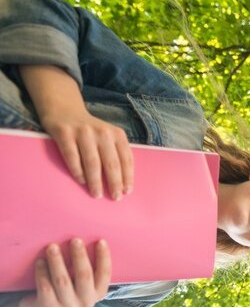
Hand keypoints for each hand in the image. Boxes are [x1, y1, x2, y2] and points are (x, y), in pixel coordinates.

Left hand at [12, 239, 111, 306]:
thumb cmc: (68, 286)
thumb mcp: (81, 281)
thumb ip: (86, 268)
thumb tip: (86, 241)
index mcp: (98, 293)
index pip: (104, 274)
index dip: (104, 257)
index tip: (101, 241)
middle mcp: (86, 301)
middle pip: (84, 276)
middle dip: (80, 256)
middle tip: (75, 240)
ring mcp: (67, 306)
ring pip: (62, 280)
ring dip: (57, 261)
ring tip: (52, 247)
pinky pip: (45, 287)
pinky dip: (42, 272)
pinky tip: (40, 261)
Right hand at [19, 65, 133, 199]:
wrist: (65, 109)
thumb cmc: (90, 130)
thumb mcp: (108, 136)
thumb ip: (115, 152)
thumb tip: (121, 182)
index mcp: (117, 134)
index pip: (126, 159)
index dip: (128, 177)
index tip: (127, 191)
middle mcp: (102, 132)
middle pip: (111, 163)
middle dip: (114, 183)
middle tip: (115, 198)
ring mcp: (83, 132)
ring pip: (92, 162)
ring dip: (95, 182)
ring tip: (97, 194)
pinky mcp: (64, 133)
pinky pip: (72, 157)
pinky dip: (77, 171)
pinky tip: (81, 181)